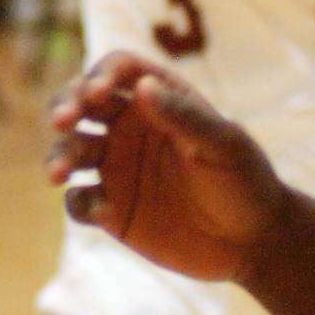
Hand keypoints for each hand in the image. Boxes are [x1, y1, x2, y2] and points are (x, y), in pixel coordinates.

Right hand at [45, 51, 285, 278]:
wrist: (255, 244)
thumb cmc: (246, 183)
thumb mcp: (224, 145)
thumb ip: (184, 116)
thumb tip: (142, 86)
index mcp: (158, 100)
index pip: (118, 70)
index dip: (101, 74)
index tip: (98, 93)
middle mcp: (128, 127)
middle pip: (79, 102)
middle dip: (65, 106)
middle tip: (62, 121)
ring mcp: (116, 168)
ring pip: (70, 149)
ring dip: (59, 156)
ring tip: (59, 174)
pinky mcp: (111, 208)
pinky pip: (80, 200)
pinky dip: (81, 203)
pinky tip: (103, 212)